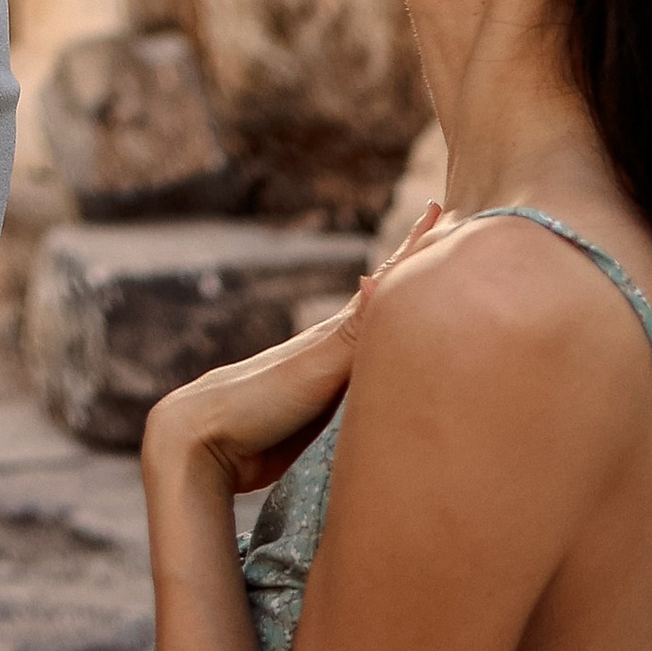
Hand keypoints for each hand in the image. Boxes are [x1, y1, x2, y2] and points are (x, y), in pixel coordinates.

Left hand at [141, 208, 442, 496]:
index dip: (414, 251)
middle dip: (416, 275)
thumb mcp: (313, 368)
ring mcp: (327, 379)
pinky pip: (366, 383)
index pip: (386, 283)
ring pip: (377, 345)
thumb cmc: (257, 401)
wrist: (206, 440)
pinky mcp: (323, 414)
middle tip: (445, 238)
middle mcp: (334, 349)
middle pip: (386, 306)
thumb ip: (351, 335)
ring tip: (428, 302)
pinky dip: (385, 367)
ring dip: (403, 322)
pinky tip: (391, 370)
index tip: (441, 210)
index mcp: (335, 334)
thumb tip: (381, 277)